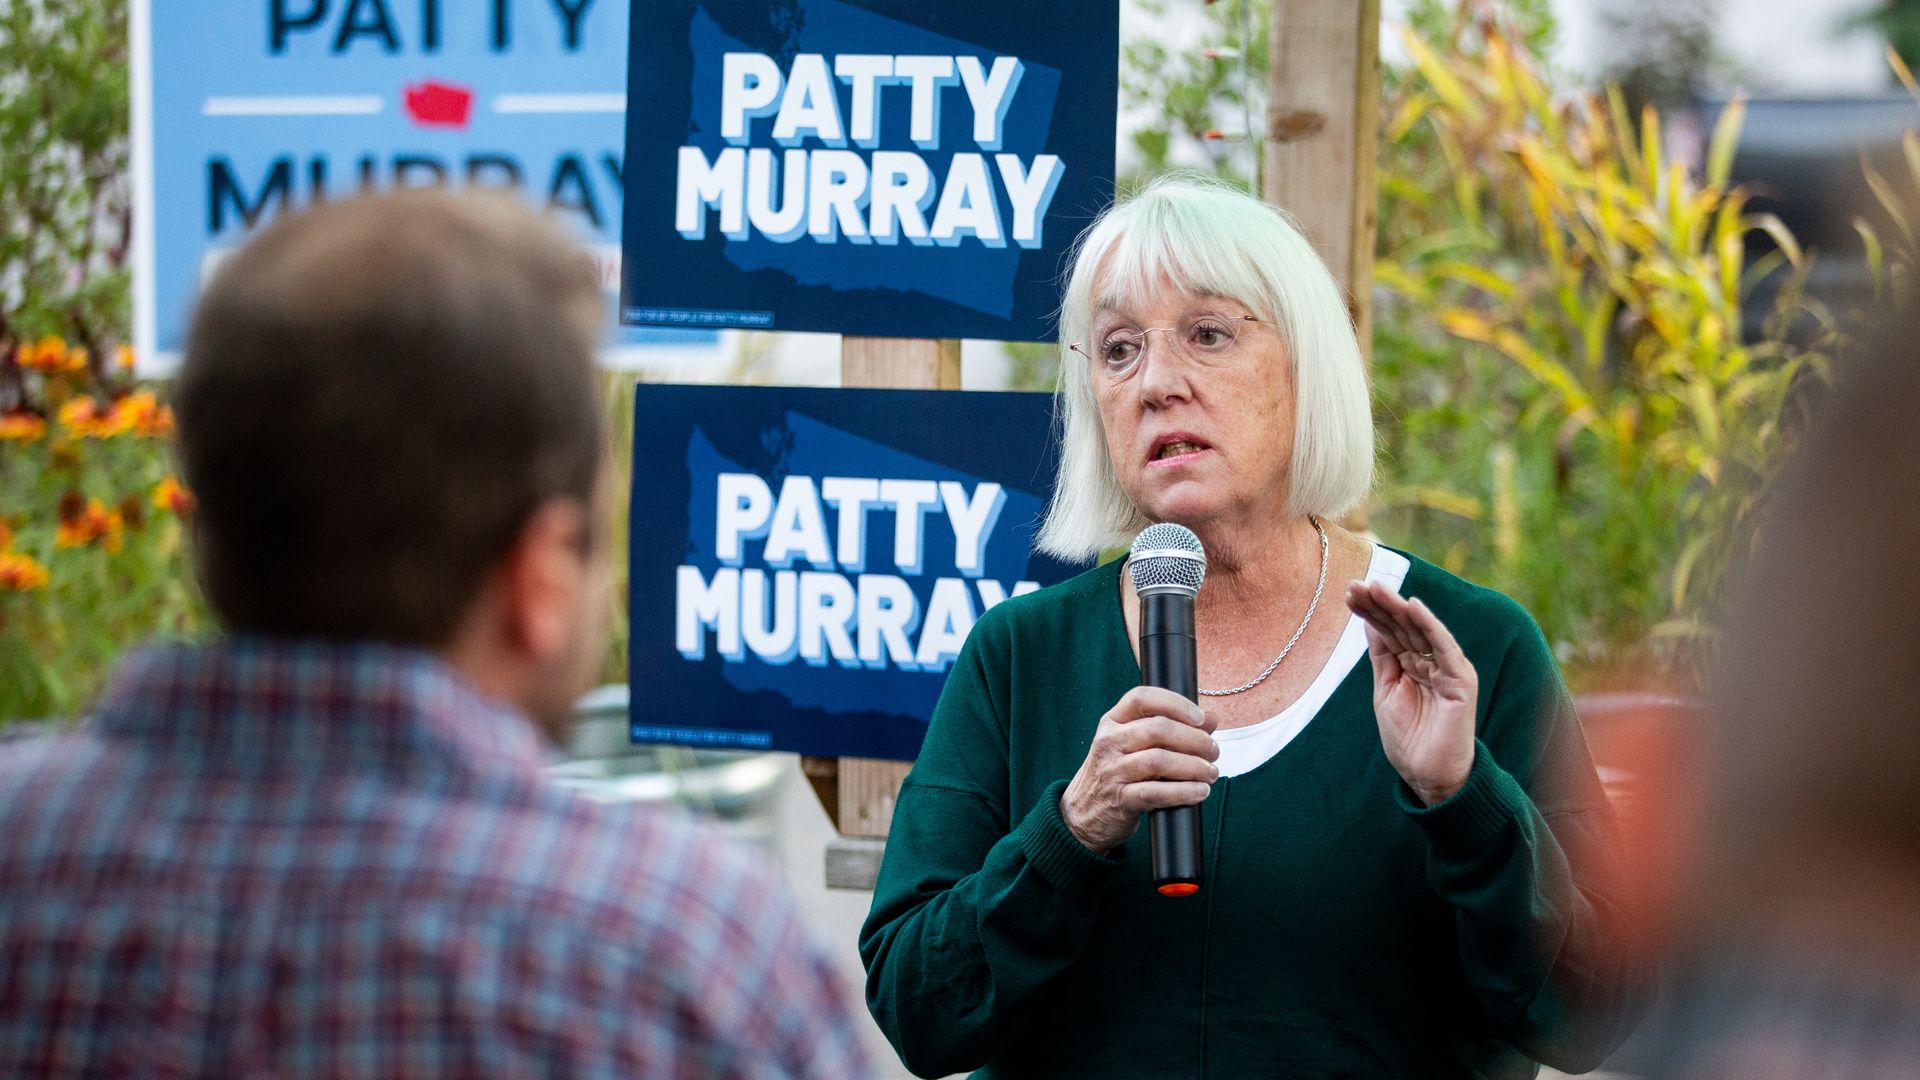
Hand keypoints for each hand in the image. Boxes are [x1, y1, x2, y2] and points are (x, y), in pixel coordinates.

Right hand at [1061, 686, 1218, 853]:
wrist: (1081, 814)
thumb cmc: (1117, 773)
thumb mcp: (1135, 746)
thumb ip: (1171, 728)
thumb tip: (1212, 718)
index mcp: (1112, 721)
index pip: (1142, 698)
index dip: (1175, 703)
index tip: (1201, 718)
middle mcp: (1109, 742)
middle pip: (1157, 729)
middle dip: (1194, 739)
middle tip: (1213, 751)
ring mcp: (1111, 771)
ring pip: (1159, 760)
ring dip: (1193, 766)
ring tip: (1211, 773)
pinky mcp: (1119, 799)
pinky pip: (1156, 793)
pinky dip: (1183, 792)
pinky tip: (1200, 792)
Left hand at [1346, 581, 1476, 805]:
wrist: (1428, 776)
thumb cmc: (1409, 738)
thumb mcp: (1386, 691)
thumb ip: (1383, 657)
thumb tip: (1371, 623)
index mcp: (1413, 663)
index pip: (1390, 630)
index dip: (1370, 611)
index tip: (1348, 592)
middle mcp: (1432, 661)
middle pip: (1402, 625)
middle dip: (1379, 603)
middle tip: (1356, 584)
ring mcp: (1447, 669)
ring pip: (1420, 630)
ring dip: (1398, 607)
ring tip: (1376, 588)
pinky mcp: (1461, 681)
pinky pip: (1445, 648)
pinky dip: (1431, 626)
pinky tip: (1413, 608)